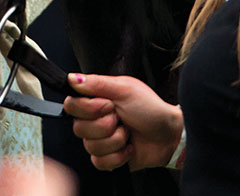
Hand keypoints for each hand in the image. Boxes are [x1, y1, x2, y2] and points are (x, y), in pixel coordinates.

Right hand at [63, 74, 182, 171]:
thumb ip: (96, 83)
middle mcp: (94, 121)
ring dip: (115, 140)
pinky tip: (129, 148)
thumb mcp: (125, 89)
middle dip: (105, 126)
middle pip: (78, 128)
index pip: (71, 105)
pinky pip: (100, 162)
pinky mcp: (107, 159)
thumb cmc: (150, 109)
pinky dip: (118, 156)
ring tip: (128, 133)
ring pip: (90, 146)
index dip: (88, 108)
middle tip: (121, 119)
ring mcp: (100, 141)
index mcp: (95, 101)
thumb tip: (72, 78)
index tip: (108, 105)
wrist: (168, 135)